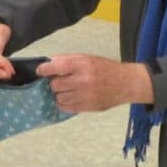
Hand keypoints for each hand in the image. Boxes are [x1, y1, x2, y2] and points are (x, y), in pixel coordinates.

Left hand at [35, 54, 153, 112]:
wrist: (125, 83)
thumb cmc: (104, 68)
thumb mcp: (87, 58)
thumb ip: (67, 60)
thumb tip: (48, 63)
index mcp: (82, 65)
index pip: (56, 67)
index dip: (44, 70)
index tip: (40, 71)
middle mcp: (83, 80)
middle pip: (55, 85)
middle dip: (54, 83)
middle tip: (59, 81)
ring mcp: (85, 96)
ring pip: (59, 98)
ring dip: (59, 94)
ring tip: (66, 89)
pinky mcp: (88, 107)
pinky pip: (66, 108)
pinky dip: (64, 103)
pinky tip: (69, 97)